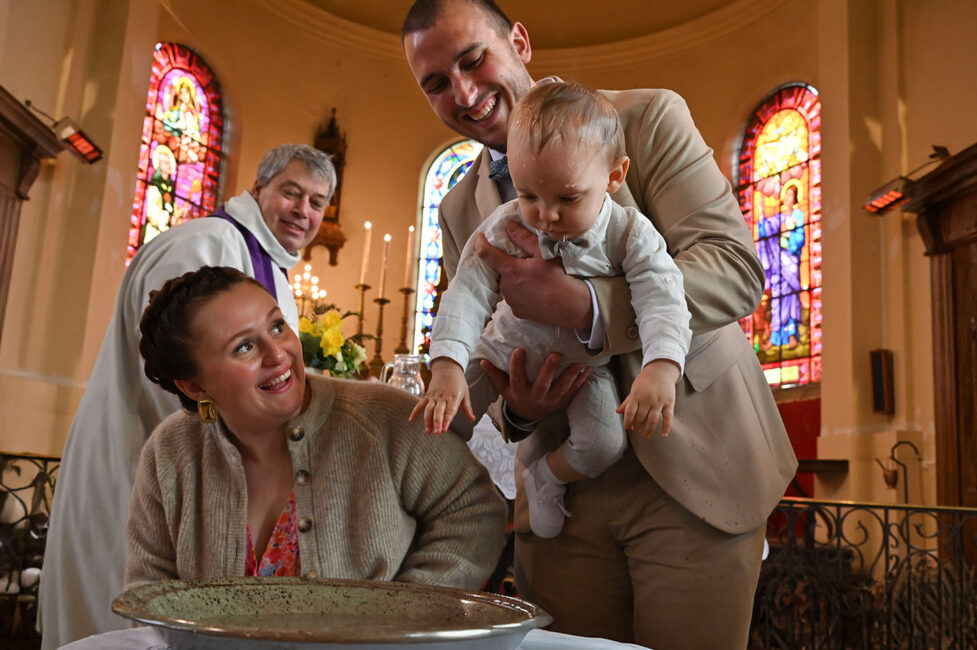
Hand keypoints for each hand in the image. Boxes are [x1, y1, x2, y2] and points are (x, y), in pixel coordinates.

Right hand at [408, 358, 473, 433]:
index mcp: (453, 397)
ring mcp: (434, 396)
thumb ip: (467, 408)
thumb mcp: (465, 393)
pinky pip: (420, 404)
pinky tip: (411, 419)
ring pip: (429, 409)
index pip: (450, 411)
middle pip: (438, 411)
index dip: (447, 420)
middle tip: (437, 433)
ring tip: (428, 431)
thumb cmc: (458, 382)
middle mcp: (443, 397)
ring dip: (427, 420)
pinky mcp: (428, 395)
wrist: (448, 368)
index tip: (445, 429)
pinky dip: (415, 411)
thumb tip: (472, 419)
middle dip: (437, 422)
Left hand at [474, 221, 592, 329]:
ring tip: (534, 278)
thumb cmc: (560, 277)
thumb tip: (510, 227)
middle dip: (508, 264)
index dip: (481, 243)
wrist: (572, 306)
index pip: (486, 254)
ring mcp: (512, 302)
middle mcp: (507, 287)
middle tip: (525, 263)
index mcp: (511, 270)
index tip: (480, 237)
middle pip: (500, 270)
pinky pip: (514, 298)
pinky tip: (535, 291)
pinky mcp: (518, 312)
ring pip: (507, 285)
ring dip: (515, 279)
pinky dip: (521, 292)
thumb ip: (524, 239)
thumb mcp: (544, 253)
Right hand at [480, 348, 590, 421]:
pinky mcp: (562, 403)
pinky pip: (573, 392)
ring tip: (580, 362)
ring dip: (572, 375)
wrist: (528, 416)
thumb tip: (483, 360)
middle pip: (542, 384)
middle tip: (556, 354)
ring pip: (562, 389)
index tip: (519, 349)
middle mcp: (535, 398)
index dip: (517, 365)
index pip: (516, 378)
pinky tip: (587, 370)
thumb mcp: (504, 388)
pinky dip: (581, 382)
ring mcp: (550, 402)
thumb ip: (495, 374)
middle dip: (549, 370)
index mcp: (519, 392)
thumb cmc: (515, 396)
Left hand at [616, 359, 680, 436]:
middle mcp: (647, 399)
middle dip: (637, 425)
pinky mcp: (669, 403)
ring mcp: (659, 401)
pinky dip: (666, 427)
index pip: (630, 412)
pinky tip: (664, 434)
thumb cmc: (645, 380)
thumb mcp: (634, 389)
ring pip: (653, 420)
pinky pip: (668, 417)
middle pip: (640, 417)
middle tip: (635, 429)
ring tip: (645, 434)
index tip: (627, 427)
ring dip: (648, 429)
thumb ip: (627, 401)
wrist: (661, 370)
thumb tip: (618, 411)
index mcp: (637, 395)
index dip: (627, 421)